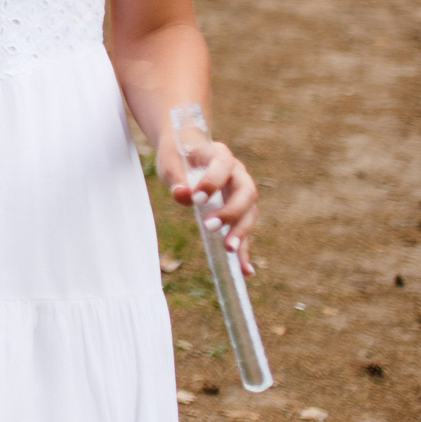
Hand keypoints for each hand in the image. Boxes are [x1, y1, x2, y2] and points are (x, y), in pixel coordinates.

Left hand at [163, 135, 260, 273]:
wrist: (187, 151)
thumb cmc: (178, 155)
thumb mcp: (171, 163)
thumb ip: (176, 178)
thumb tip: (182, 195)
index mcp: (220, 155)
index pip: (223, 167)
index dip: (212, 182)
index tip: (196, 198)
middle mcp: (238, 173)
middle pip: (246, 193)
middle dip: (231, 211)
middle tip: (210, 226)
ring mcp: (241, 192)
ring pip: (250, 213)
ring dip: (241, 232)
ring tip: (229, 249)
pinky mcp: (238, 210)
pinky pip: (244, 229)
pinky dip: (244, 249)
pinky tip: (245, 270)